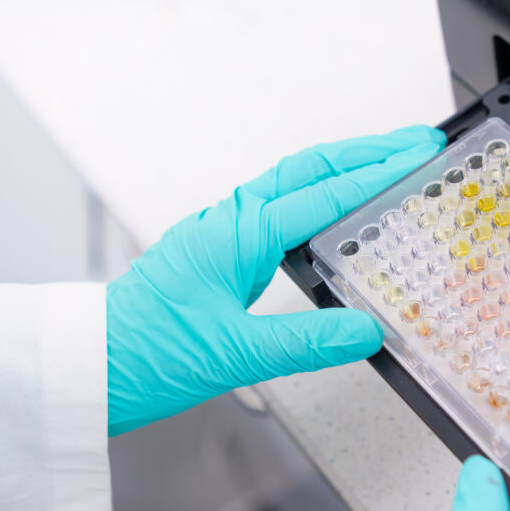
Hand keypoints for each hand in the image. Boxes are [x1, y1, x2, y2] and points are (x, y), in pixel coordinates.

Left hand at [106, 125, 446, 434]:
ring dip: (345, 167)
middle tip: (417, 144)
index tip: (419, 157)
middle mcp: (231, 221)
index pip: (324, 195)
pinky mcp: (221, 249)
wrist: (89, 366)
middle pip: (311, 168)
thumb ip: (306, 341)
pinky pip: (281, 206)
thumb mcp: (233, 353)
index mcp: (236, 233)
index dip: (378, 175)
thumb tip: (366, 330)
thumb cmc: (143, 353)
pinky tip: (335, 209)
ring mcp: (224, 231)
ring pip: (294, 181)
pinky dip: (320, 194)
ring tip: (388, 164)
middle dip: (369, 151)